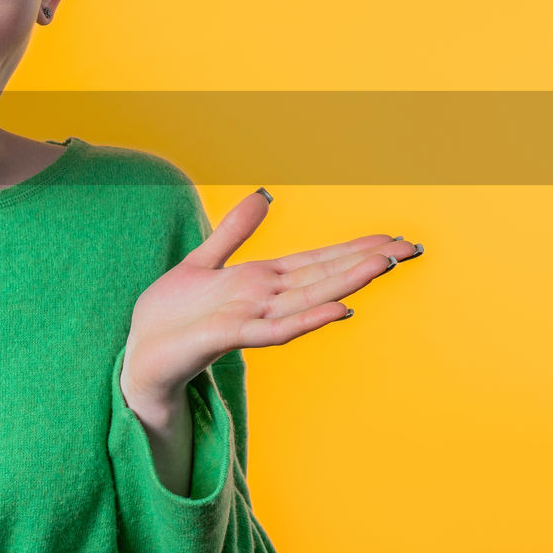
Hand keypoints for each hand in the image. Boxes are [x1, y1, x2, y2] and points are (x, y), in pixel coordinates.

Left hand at [120, 188, 421, 409]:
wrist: (140, 357)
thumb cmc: (170, 317)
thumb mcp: (201, 262)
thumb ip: (234, 232)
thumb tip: (264, 195)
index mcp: (259, 281)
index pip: (316, 260)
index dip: (353, 247)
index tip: (393, 237)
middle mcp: (264, 300)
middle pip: (323, 275)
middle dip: (365, 261)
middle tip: (411, 247)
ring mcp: (250, 319)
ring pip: (308, 299)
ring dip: (346, 281)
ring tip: (384, 264)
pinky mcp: (229, 337)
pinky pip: (274, 330)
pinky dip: (307, 320)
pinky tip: (339, 310)